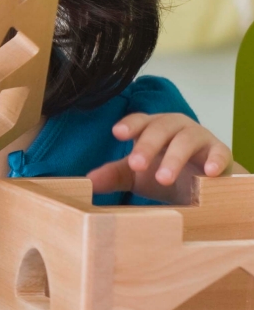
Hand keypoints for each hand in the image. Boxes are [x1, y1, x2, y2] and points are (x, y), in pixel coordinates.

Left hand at [89, 113, 232, 201]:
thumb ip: (114, 175)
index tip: (117, 133)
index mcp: (152, 129)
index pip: (139, 121)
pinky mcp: (220, 153)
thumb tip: (88, 182)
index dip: (130, 125)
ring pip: (186, 140)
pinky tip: (208, 172)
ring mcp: (199, 138)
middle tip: (136, 165)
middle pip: (160, 128)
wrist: (203, 188)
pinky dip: (215, 160)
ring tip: (163, 178)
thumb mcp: (137, 176)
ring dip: (174, 158)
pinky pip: (219, 152)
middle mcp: (175, 128)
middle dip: (147, 145)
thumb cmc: (165, 172)